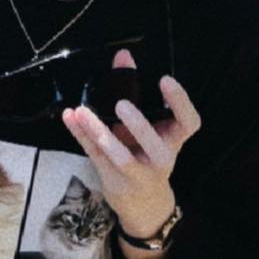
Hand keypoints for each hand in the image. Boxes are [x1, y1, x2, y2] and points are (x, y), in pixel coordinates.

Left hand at [61, 48, 200, 237]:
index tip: (165, 80)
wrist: (143, 203)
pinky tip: (69, 116)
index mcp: (173, 140)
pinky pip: (94, 155)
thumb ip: (134, 88)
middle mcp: (160, 158)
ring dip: (100, 133)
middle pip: (155, 145)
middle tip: (122, 104)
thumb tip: (123, 56)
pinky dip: (79, 134)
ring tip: (83, 112)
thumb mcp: (149, 125)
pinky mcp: (112, 179)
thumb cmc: (147, 153)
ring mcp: (136, 173)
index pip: (189, 122)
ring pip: (119, 156)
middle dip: (139, 125)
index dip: (180, 102)